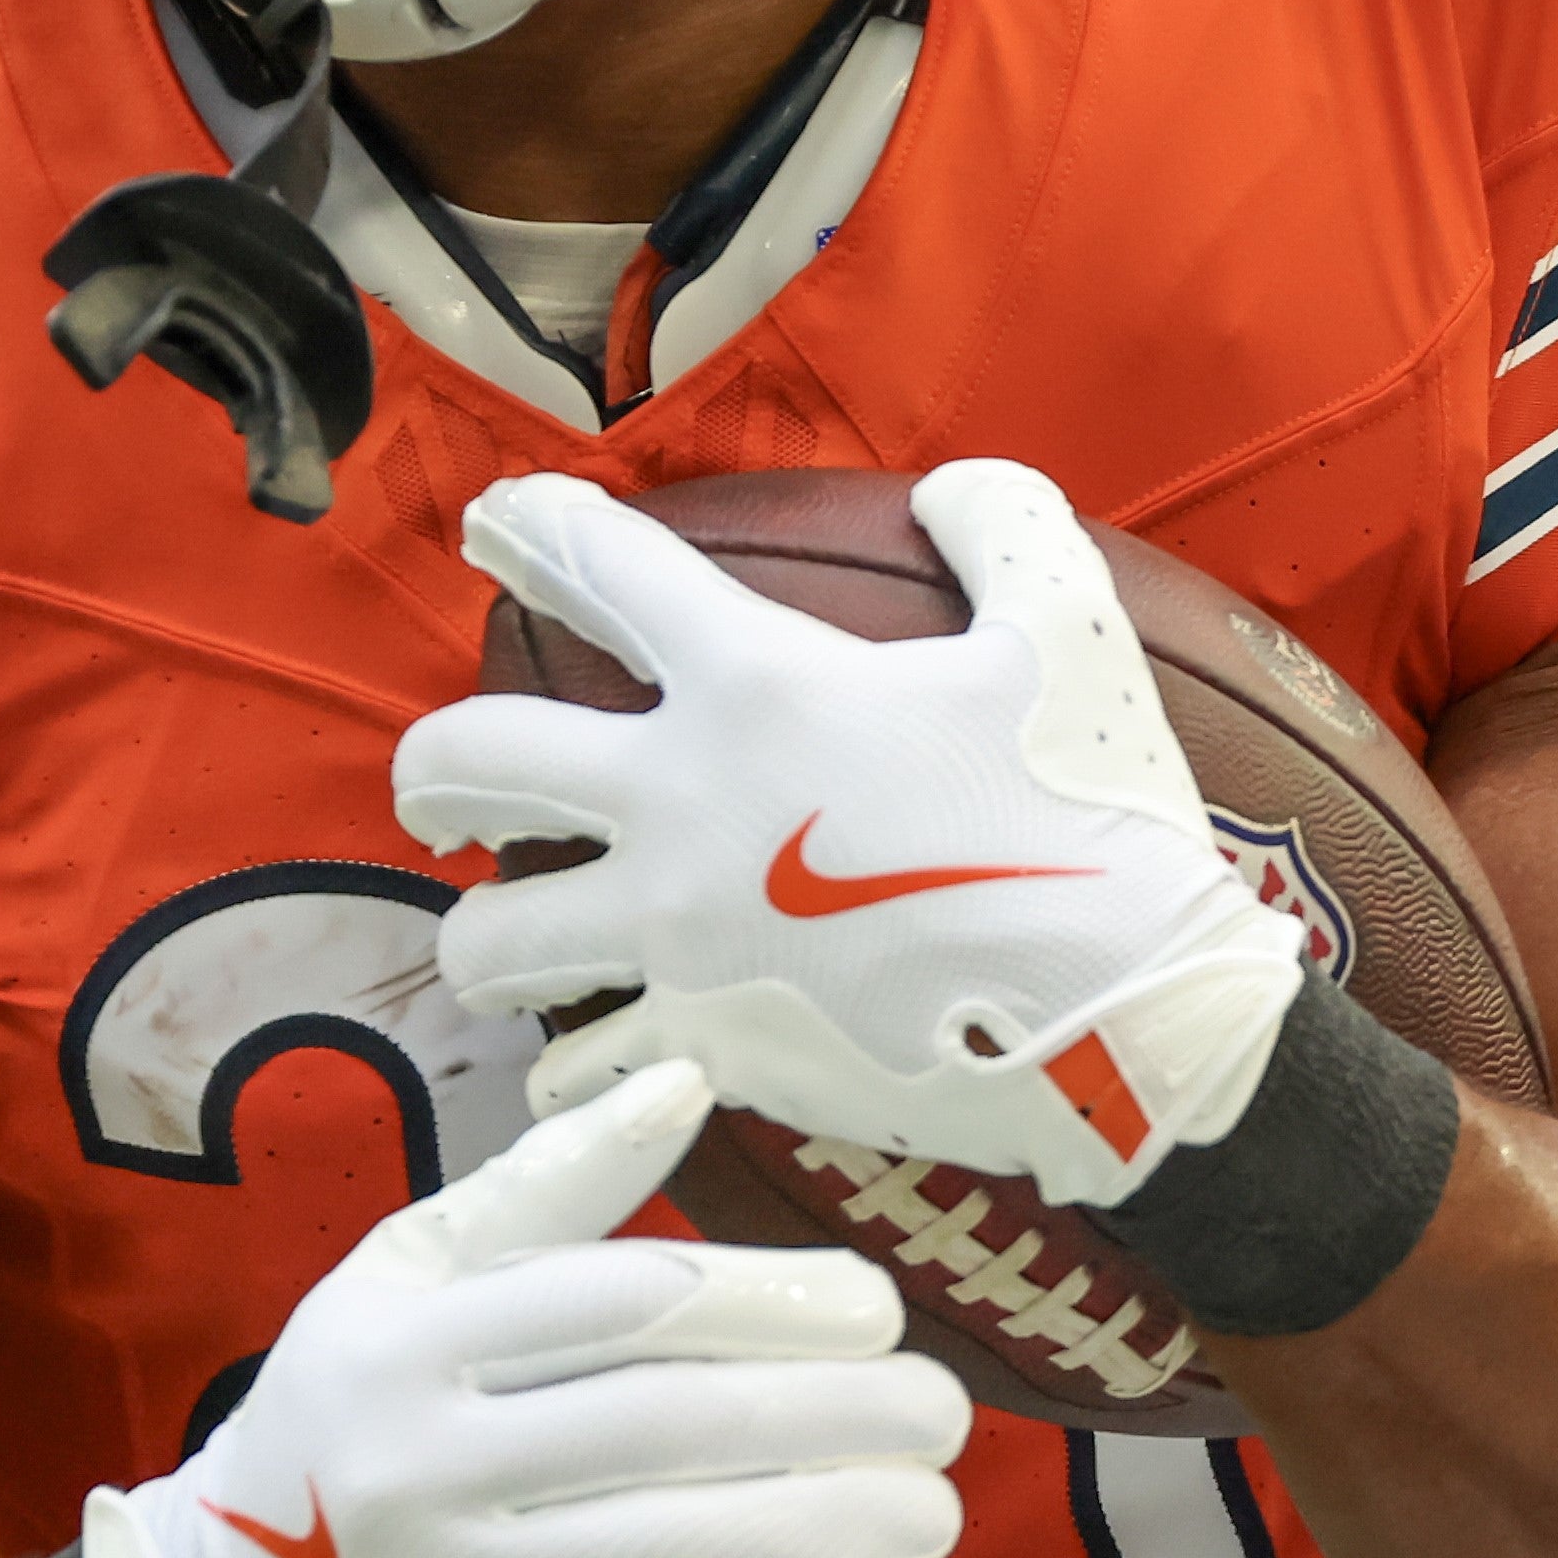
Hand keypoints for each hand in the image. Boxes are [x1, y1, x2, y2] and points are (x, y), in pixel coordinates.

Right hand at [74, 1060, 965, 1557]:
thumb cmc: (340, 1416)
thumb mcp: (402, 1277)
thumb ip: (547, 1188)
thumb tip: (686, 1078)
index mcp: (404, 1337)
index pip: (622, 1302)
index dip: (769, 1300)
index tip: (877, 1310)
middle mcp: (414, 1463)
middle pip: (662, 1427)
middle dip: (828, 1417)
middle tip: (942, 1411)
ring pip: (668, 1553)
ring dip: (827, 1529)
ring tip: (934, 1509)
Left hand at [389, 459, 1307, 1207]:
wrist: (1123, 1013)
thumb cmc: (1093, 810)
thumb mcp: (1068, 629)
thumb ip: (1000, 525)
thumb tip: (944, 491)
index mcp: (757, 682)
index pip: (595, 566)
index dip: (529, 530)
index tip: (496, 526)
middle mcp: (683, 803)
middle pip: (473, 761)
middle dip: (434, 767)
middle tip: (443, 786)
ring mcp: (681, 936)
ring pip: (488, 939)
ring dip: (484, 934)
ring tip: (507, 937)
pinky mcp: (704, 1047)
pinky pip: (581, 1066)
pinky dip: (581, 1061)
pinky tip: (603, 1050)